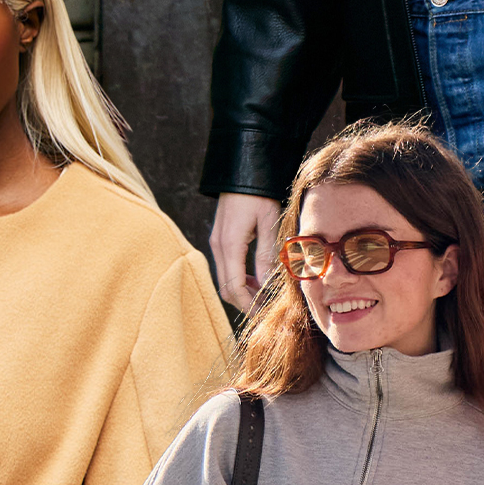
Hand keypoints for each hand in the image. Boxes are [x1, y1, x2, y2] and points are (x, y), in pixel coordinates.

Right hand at [210, 192, 280, 311]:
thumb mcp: (268, 224)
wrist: (242, 172)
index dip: (249, 304)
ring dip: (242, 291)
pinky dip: (238, 278)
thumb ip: (265, 255)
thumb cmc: (259, 194)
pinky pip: (225, 268)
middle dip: (244, 301)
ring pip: (224, 280)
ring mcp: (216, 243)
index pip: (235, 287)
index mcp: (230, 245)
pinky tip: (255, 278)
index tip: (263, 312)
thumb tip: (266, 284)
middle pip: (226, 288)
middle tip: (265, 307)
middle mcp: (218, 247)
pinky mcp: (219, 240)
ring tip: (263, 293)